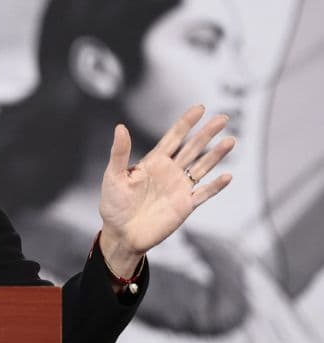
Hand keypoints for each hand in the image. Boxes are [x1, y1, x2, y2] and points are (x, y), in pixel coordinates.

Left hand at [98, 105, 234, 274]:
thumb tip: (120, 126)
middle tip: (223, 118)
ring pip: (202, 167)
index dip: (186, 123)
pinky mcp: (184, 206)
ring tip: (230, 141)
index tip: (200, 108)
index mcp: (153, 162)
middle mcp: (169, 172)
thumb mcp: (113, 176)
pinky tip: (228, 176)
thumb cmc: (113, 204)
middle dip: (207, 133)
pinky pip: (204, 193)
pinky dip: (215, 186)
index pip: (173, 138)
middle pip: (192, 148)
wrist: (121, 234)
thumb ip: (119, 152)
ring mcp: (178, 189)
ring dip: (216, 155)